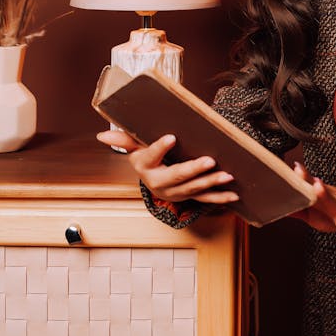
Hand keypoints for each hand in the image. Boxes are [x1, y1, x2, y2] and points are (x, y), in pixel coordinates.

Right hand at [96, 129, 238, 204]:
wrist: (153, 180)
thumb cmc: (145, 157)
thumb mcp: (134, 148)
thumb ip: (124, 139)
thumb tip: (101, 136)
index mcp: (145, 168)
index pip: (151, 156)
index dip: (160, 148)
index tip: (171, 136)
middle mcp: (159, 184)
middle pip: (177, 176)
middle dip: (194, 169)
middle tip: (209, 160)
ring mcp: (176, 192)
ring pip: (194, 189)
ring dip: (212, 183)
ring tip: (227, 175)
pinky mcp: (189, 196)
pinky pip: (206, 198)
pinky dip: (221, 197)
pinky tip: (234, 193)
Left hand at [290, 161, 335, 244]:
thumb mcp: (315, 213)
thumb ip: (299, 209)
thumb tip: (280, 207)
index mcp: (321, 195)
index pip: (307, 183)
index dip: (297, 176)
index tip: (286, 167)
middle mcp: (331, 198)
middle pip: (317, 188)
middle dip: (307, 179)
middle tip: (297, 169)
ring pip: (333, 201)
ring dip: (325, 193)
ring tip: (317, 186)